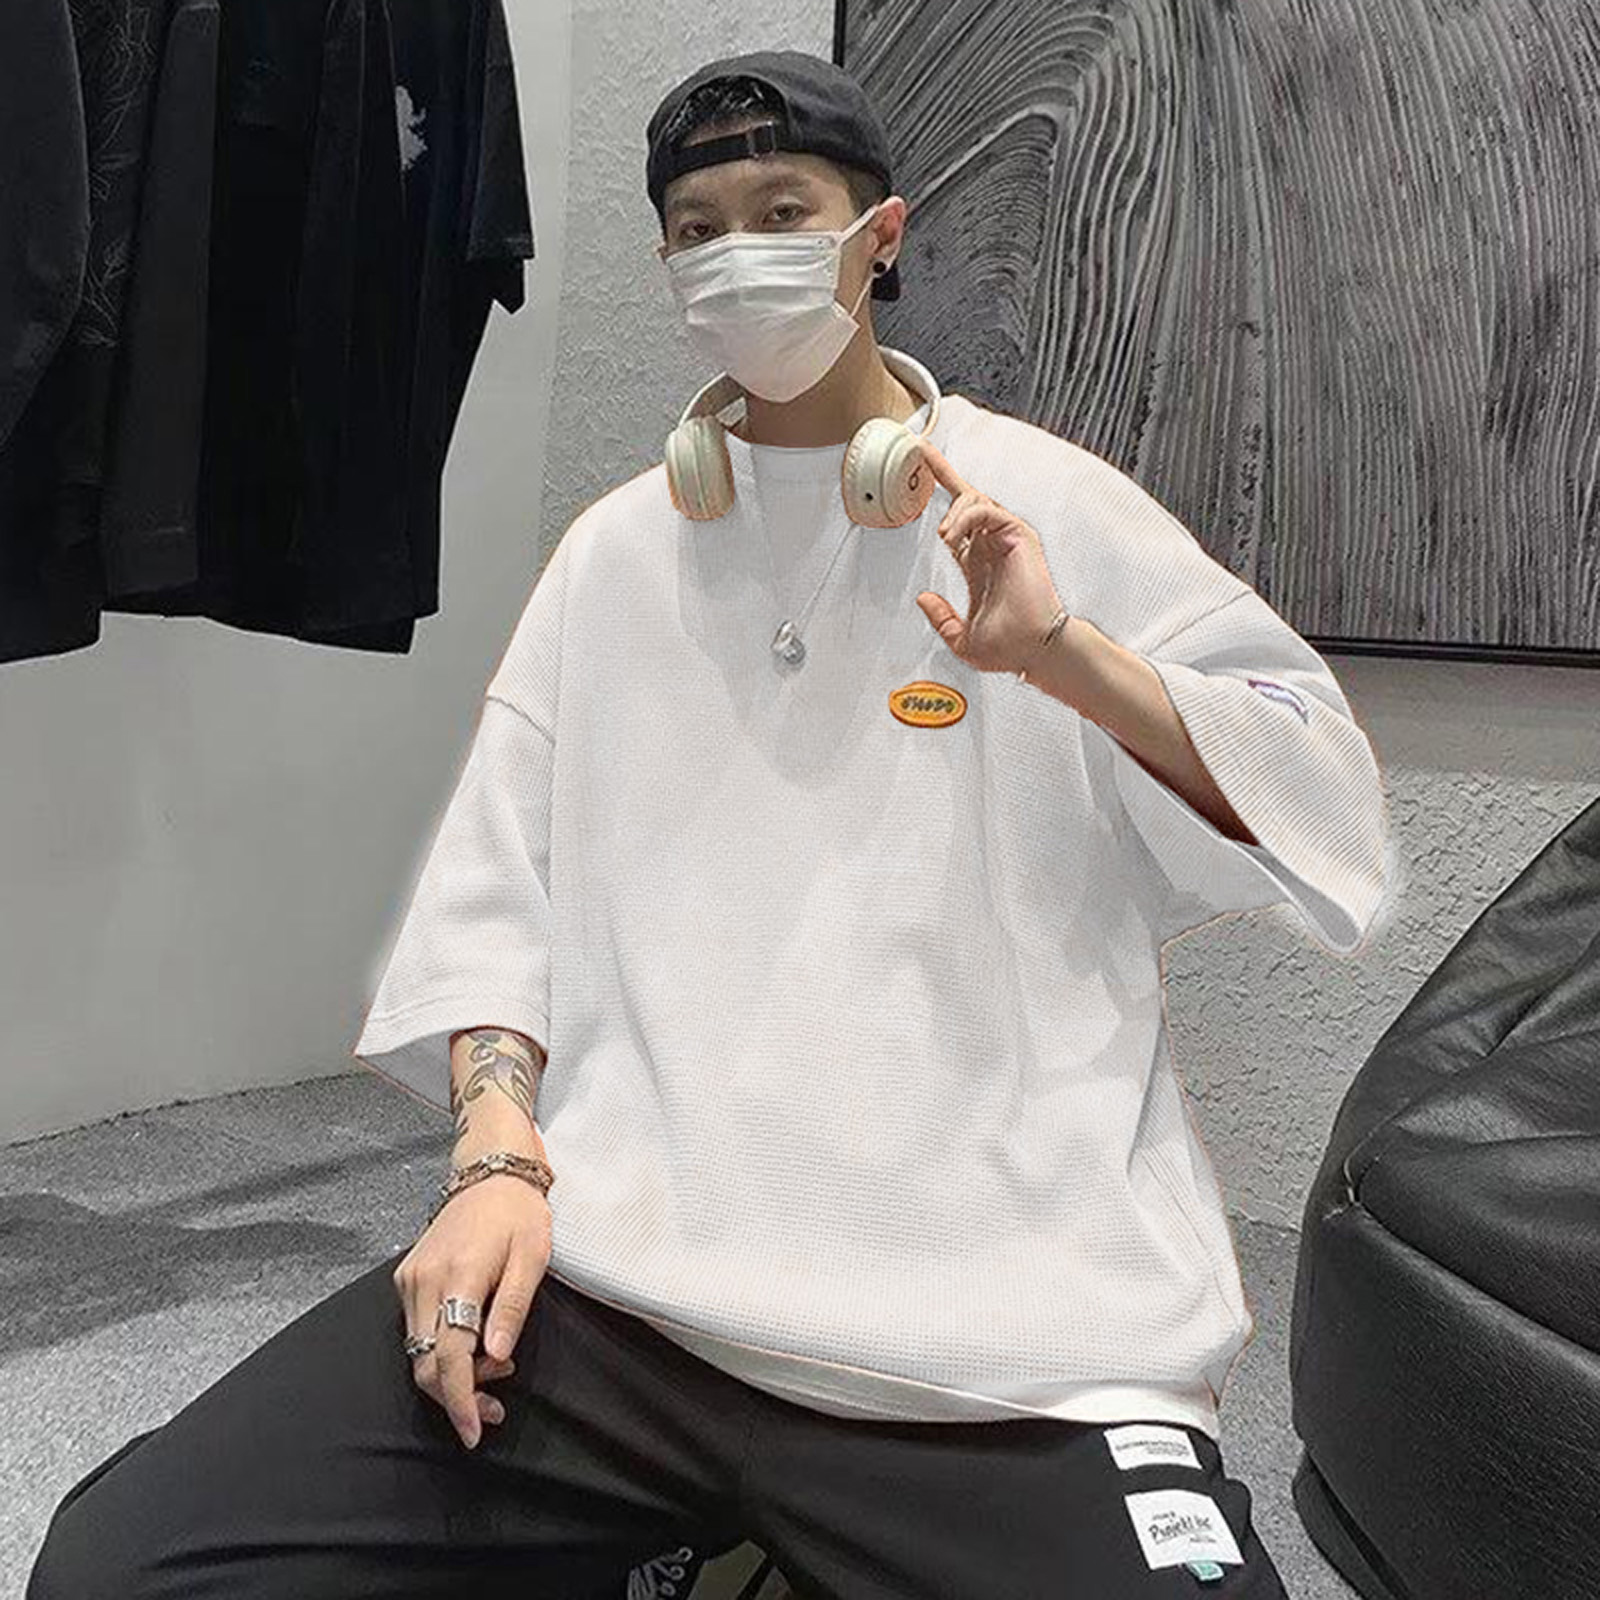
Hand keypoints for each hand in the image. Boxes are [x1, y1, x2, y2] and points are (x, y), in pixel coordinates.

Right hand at [392, 1172, 551, 1449]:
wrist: (489, 1171)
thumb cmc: (519, 1213)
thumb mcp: (532, 1258)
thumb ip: (512, 1308)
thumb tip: (496, 1356)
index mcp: (459, 1276)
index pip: (450, 1355)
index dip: (460, 1400)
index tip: (475, 1432)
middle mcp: (424, 1280)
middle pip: (426, 1363)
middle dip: (458, 1396)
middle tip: (496, 1407)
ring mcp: (409, 1279)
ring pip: (417, 1352)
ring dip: (451, 1375)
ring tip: (495, 1370)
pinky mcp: (405, 1277)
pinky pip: (415, 1331)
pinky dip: (441, 1350)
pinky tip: (474, 1345)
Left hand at [914, 439, 1066, 676]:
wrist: (1035, 648)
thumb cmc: (1011, 648)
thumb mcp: (962, 640)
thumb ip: (942, 619)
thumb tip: (924, 599)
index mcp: (979, 563)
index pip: (957, 523)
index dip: (941, 496)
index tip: (921, 472)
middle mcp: (992, 545)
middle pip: (966, 496)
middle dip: (941, 470)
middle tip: (919, 450)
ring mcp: (1006, 538)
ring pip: (973, 500)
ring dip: (953, 513)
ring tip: (947, 537)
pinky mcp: (1018, 536)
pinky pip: (986, 510)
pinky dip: (966, 517)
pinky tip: (955, 536)